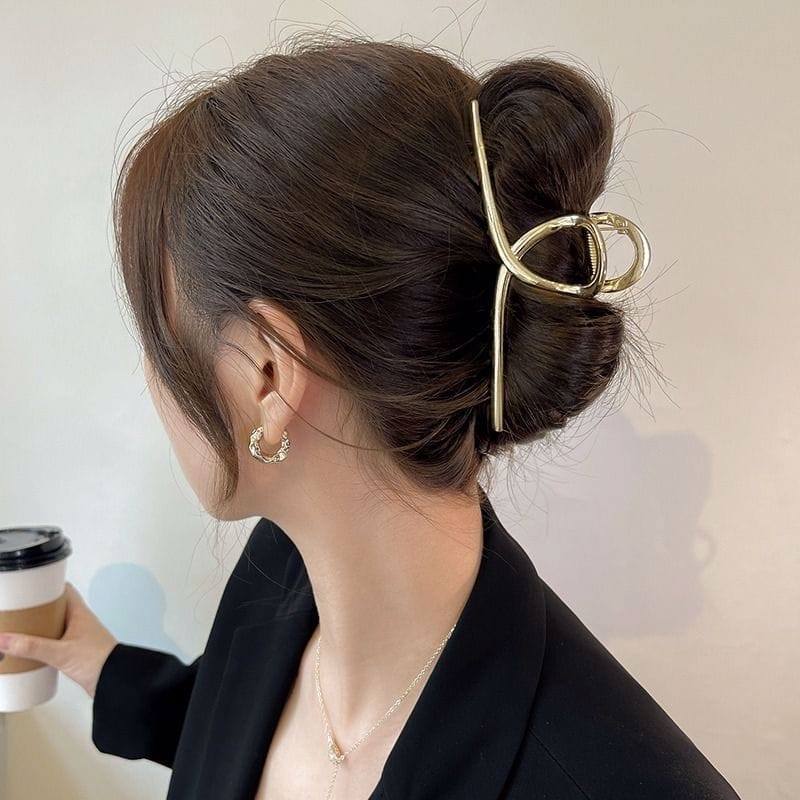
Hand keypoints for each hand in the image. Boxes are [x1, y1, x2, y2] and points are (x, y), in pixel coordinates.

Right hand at [0, 581, 118, 698]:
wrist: (115, 681)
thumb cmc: (97, 660)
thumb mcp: (60, 653)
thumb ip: (31, 647)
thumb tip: (3, 639)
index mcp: (79, 612)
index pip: (63, 590)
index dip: (46, 585)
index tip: (28, 587)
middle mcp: (79, 621)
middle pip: (54, 608)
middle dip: (36, 610)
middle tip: (16, 611)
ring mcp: (77, 636)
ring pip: (54, 627)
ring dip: (38, 629)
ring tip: (17, 631)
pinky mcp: (75, 652)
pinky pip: (55, 643)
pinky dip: (42, 644)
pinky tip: (30, 652)